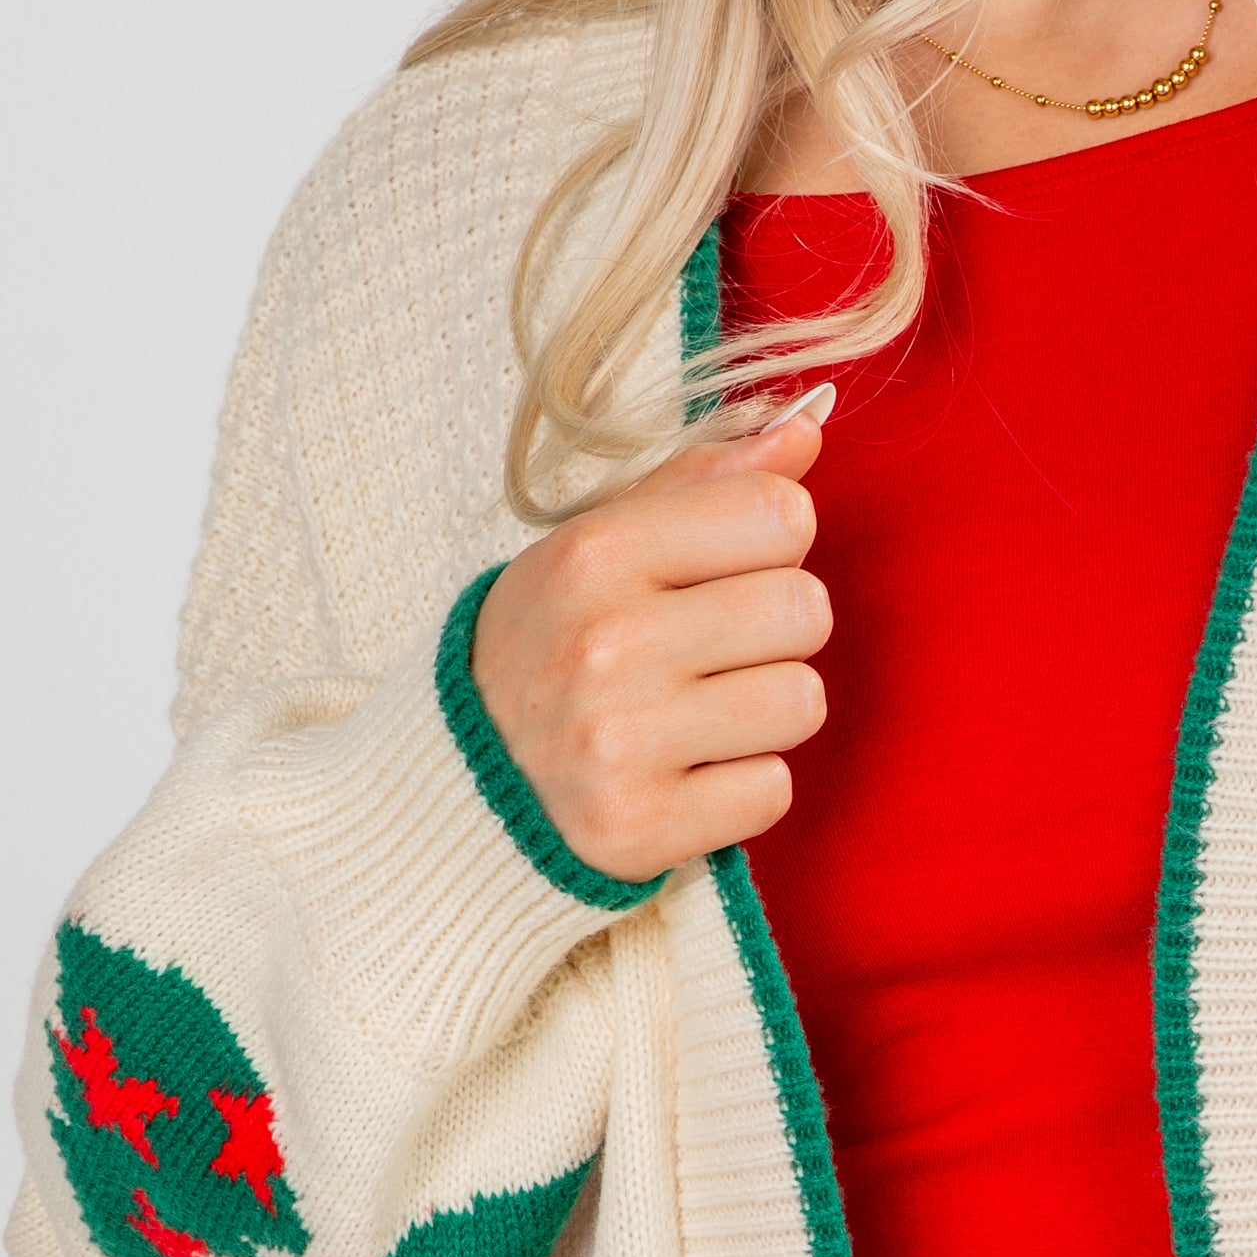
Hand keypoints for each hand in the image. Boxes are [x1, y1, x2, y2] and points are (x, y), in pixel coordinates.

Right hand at [469, 393, 834, 883]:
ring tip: (700, 712)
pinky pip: (771, 791)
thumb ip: (704, 481)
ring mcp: (619, 743)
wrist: (449, 778)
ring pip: (800, 702)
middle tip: (716, 650)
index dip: (772, 542)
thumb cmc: (549, 642)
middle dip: (777, 630)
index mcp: (595, 552)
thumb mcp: (600, 542)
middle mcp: (606, 644)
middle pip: (805, 610)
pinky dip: (740, 787)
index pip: (780, 515)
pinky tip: (686, 773)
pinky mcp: (638, 830)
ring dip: (765, 712)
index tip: (727, 567)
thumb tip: (806, 426)